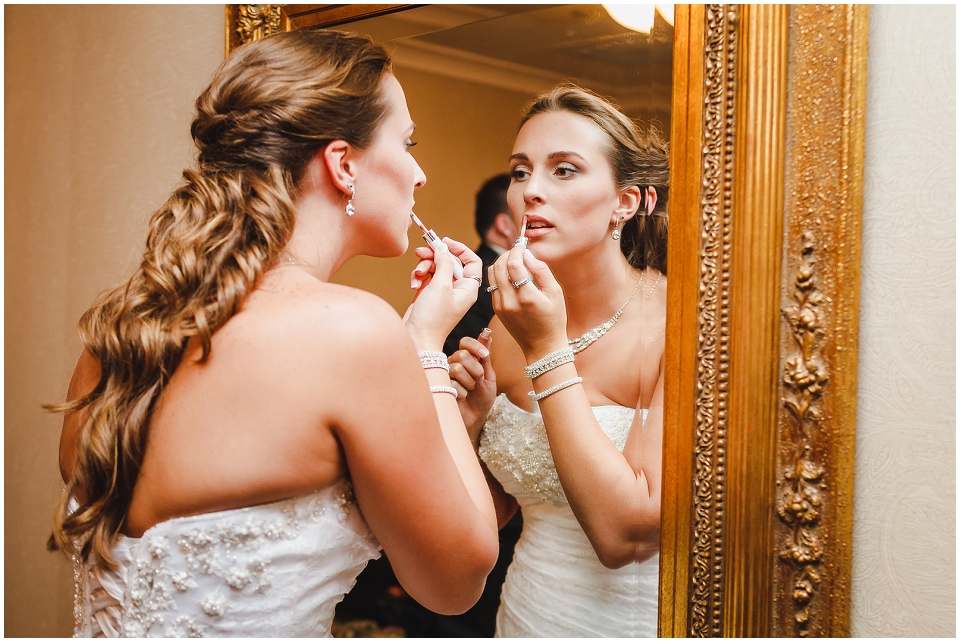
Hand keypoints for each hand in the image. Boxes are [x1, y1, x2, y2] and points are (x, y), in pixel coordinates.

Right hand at [402, 238, 481, 350]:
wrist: (417, 338)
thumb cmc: (433, 318)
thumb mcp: (441, 286)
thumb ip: (444, 263)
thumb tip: (443, 247)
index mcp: (468, 288)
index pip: (471, 261)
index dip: (459, 248)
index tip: (444, 242)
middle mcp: (457, 289)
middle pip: (449, 261)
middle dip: (434, 256)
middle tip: (421, 251)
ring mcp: (443, 291)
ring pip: (435, 267)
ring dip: (424, 267)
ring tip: (417, 275)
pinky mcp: (429, 294)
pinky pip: (425, 276)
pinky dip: (418, 276)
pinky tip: (414, 284)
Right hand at [449, 330, 496, 445]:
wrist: (476, 418)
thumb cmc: (482, 397)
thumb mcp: (489, 376)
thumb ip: (484, 357)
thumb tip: (486, 334)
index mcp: (465, 359)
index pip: (464, 342)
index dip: (475, 345)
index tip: (485, 355)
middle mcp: (452, 364)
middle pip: (461, 354)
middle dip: (475, 368)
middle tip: (479, 379)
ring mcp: (445, 375)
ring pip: (456, 368)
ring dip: (469, 382)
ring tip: (470, 390)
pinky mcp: (440, 387)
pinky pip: (452, 383)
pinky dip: (462, 392)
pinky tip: (462, 397)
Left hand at [488, 245, 567, 359]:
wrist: (542, 347)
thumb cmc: (554, 320)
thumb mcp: (555, 293)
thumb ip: (542, 270)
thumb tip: (528, 254)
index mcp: (526, 297)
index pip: (514, 264)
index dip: (517, 250)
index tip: (523, 244)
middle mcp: (509, 301)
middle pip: (498, 266)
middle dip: (507, 254)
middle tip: (518, 250)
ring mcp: (500, 306)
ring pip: (491, 274)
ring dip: (500, 263)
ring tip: (514, 260)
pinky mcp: (496, 309)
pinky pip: (492, 285)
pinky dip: (499, 275)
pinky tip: (511, 275)